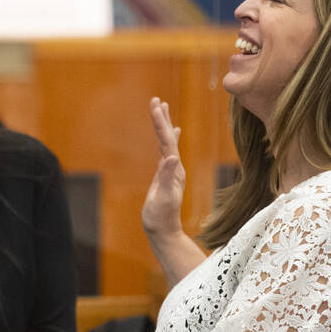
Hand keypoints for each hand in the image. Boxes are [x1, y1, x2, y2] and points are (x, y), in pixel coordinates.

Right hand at [141, 97, 185, 240]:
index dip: (160, 123)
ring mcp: (171, 170)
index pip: (166, 141)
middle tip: (157, 100)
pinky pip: (167, 151)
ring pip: (168, 142)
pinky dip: (167, 139)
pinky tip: (171, 134)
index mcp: (173, 169)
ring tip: (162, 109)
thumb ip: (167, 177)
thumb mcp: (162, 197)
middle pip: (168, 137)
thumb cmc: (161, 216)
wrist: (164, 231)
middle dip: (162, 118)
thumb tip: (171, 157)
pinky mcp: (166, 175)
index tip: (155, 105)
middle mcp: (175, 166)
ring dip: (164, 125)